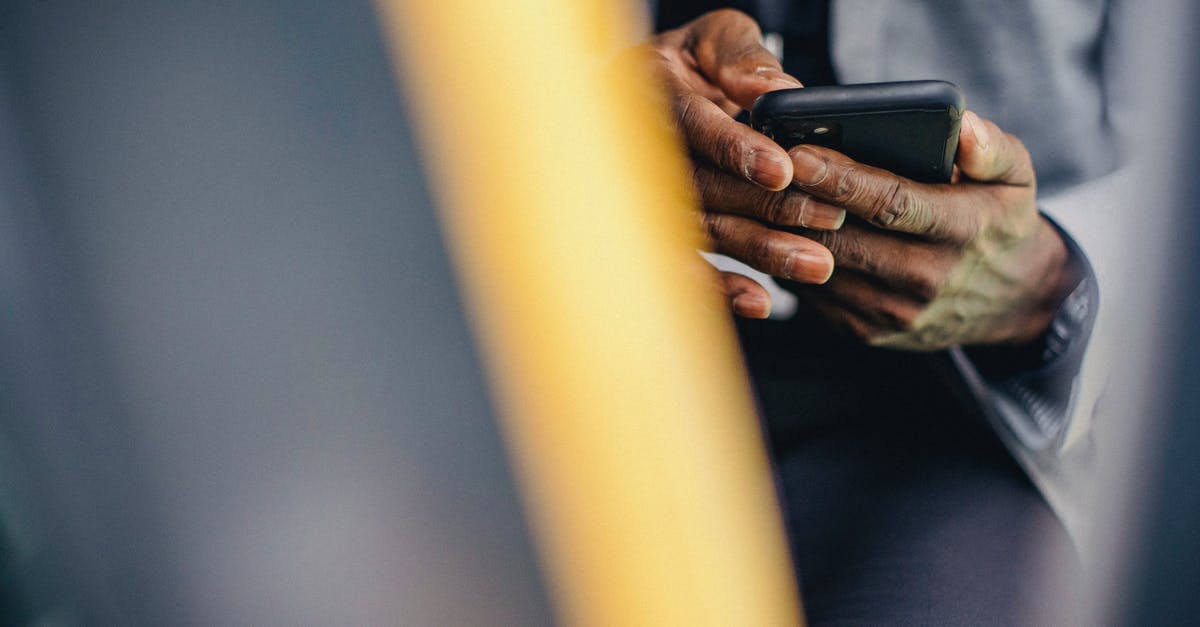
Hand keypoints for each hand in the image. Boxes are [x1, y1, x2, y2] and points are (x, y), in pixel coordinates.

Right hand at [648, 9, 844, 318]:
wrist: (632, 94)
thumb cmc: (683, 63)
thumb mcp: (711, 37)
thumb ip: (741, 56)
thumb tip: (777, 89)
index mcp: (652, 93)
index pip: (691, 125)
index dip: (734, 148)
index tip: (781, 170)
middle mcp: (641, 150)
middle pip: (702, 188)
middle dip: (766, 208)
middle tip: (826, 218)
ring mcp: (644, 196)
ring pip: (701, 231)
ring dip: (757, 252)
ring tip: (814, 263)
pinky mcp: (654, 231)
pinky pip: (683, 264)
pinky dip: (720, 289)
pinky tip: (760, 301)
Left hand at [787, 111, 1080, 349]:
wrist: (1012, 299)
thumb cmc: (1000, 220)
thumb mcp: (1017, 177)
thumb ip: (993, 149)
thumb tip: (965, 129)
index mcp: (962, 230)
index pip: (891, 203)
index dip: (841, 180)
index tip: (798, 153)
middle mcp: (927, 277)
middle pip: (844, 237)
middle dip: (797, 203)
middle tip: (759, 169)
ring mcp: (895, 312)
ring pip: (822, 267)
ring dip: (785, 233)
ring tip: (756, 194)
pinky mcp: (869, 332)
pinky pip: (815, 295)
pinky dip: (791, 261)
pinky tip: (772, 230)